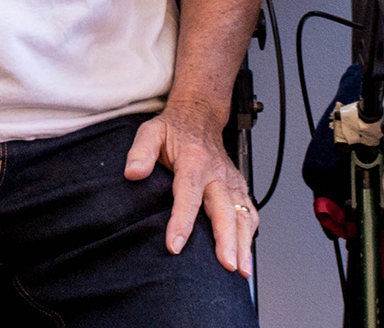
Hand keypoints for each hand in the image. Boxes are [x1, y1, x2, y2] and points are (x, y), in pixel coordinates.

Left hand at [124, 98, 255, 276]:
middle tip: (226, 265)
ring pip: (242, 213)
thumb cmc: (174, 128)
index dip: (182, 221)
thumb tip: (133, 173)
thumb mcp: (151, 131)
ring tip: (241, 269)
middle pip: (224, 209)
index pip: (188, 194)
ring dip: (244, 242)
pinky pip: (250, 212)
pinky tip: (246, 255)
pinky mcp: (239, 186)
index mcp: (193, 160)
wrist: (200, 115)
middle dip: (226, 239)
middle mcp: (217, 172)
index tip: (175, 246)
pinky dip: (251, 234)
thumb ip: (141, 151)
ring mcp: (231, 180)